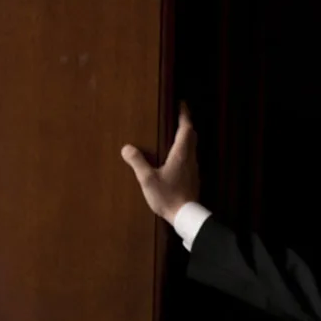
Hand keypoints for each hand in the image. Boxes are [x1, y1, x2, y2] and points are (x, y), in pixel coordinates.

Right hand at [121, 103, 199, 223]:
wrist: (186, 216)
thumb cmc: (168, 196)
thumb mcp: (148, 179)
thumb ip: (137, 162)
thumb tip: (126, 147)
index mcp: (181, 154)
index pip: (186, 130)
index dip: (185, 116)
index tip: (182, 104)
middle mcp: (190, 159)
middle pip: (192, 137)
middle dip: (186, 124)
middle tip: (178, 116)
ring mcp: (193, 169)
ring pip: (192, 148)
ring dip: (186, 138)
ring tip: (174, 134)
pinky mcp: (193, 178)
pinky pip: (190, 158)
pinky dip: (184, 150)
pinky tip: (175, 156)